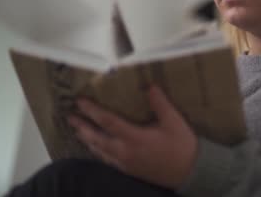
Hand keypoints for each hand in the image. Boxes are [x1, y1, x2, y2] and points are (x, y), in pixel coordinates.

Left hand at [67, 85, 197, 189]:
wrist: (190, 173)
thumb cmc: (182, 147)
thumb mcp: (174, 121)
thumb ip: (160, 103)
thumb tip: (150, 87)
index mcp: (134, 138)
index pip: (107, 121)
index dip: (91, 110)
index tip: (80, 101)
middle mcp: (125, 151)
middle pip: (96, 138)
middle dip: (82, 127)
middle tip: (70, 117)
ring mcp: (126, 163)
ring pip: (100, 151)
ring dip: (88, 140)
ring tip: (79, 132)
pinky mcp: (130, 170)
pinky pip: (107, 160)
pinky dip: (98, 152)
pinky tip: (97, 149)